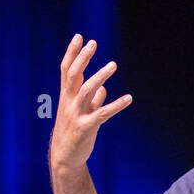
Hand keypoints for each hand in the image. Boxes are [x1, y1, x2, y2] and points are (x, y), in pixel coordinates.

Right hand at [49, 35, 131, 172]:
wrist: (65, 156)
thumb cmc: (73, 132)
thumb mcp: (81, 113)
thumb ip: (92, 100)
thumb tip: (103, 90)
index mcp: (66, 96)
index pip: (66, 69)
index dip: (72, 53)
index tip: (79, 37)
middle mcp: (69, 102)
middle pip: (74, 75)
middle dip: (82, 58)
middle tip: (93, 43)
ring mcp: (76, 114)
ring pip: (87, 90)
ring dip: (100, 76)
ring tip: (113, 65)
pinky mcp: (86, 127)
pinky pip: (102, 114)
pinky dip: (116, 105)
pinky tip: (128, 98)